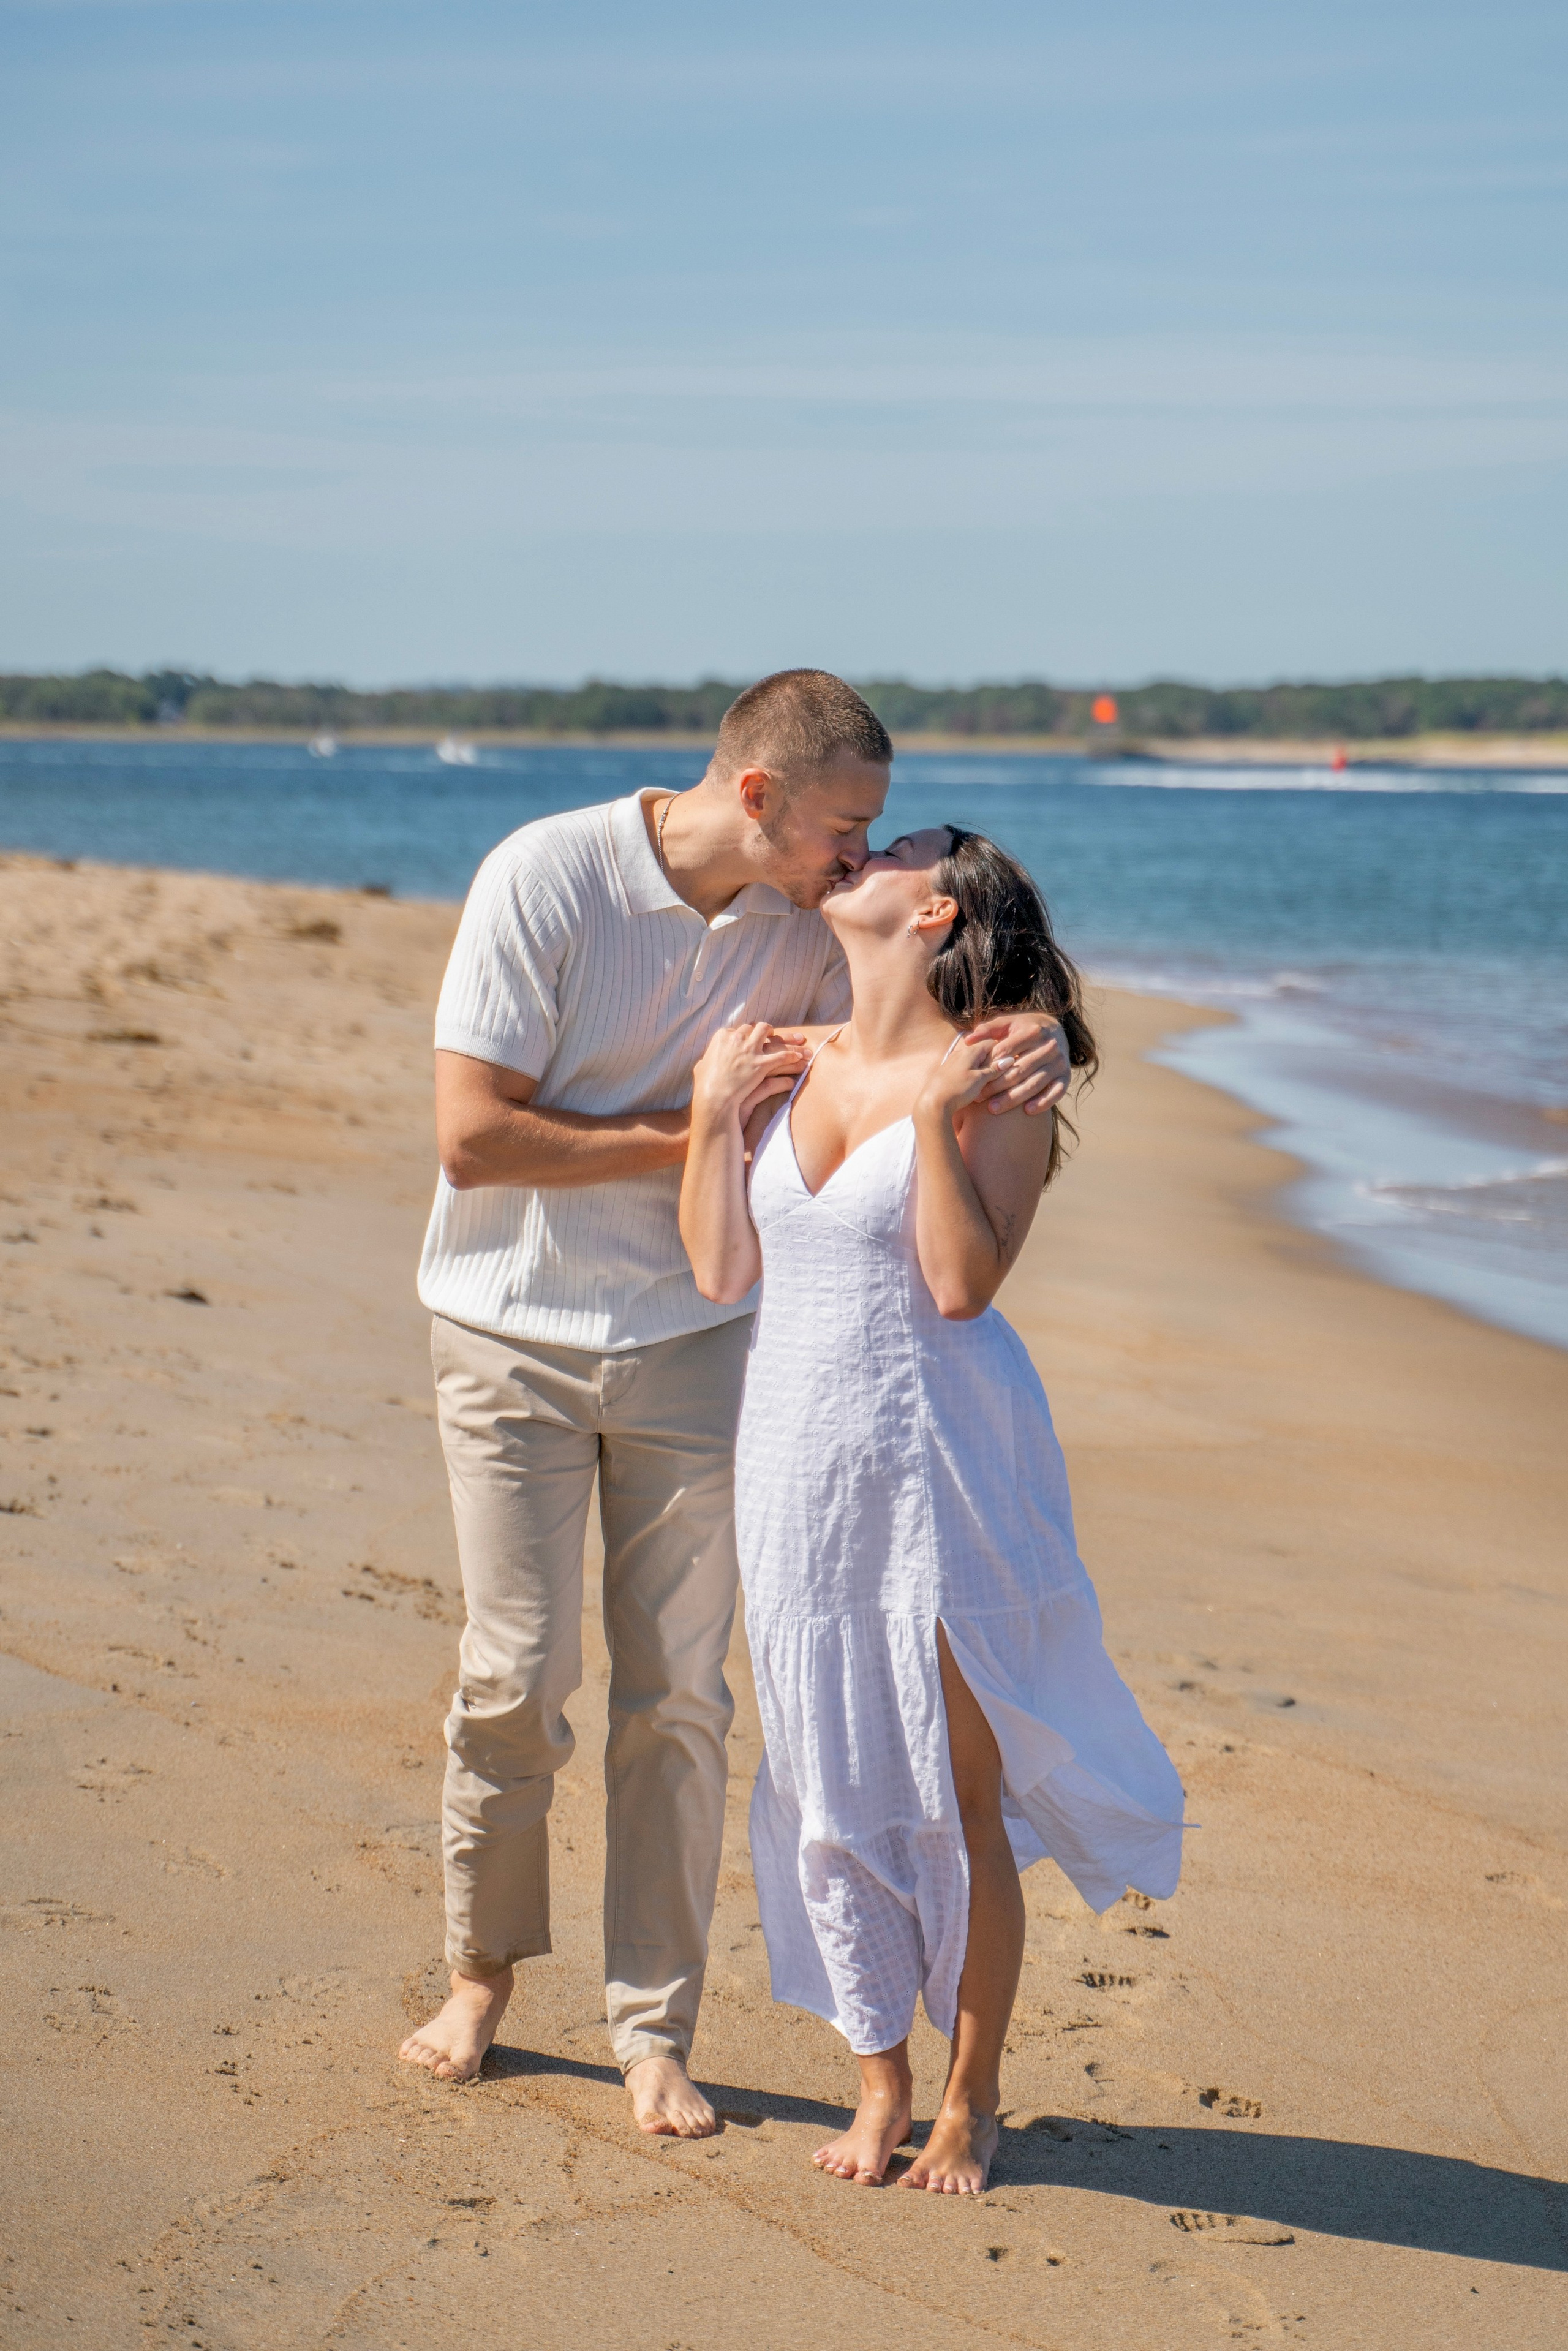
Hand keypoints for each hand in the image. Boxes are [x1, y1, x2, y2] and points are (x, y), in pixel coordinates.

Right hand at [691, 1024, 806, 1127]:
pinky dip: (791, 1057)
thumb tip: (706, 1060)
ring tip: (801, 1044)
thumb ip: (708, 1060)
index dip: (756, 1033)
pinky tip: (799, 1059)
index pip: (743, 1030)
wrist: (712, 1099)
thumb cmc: (704, 1087)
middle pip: (761, 1031)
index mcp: (723, 1037)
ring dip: (789, 1042)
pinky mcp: (760, 1065)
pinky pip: (780, 1058)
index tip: (765, 1036)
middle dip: (777, 1033)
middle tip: (790, 1035)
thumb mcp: (702, 1068)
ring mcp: (750, 1051)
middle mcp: (737, 1039)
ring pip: (774, 1041)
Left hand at [913, 1033, 1004, 1130]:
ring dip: (981, 1069)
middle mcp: (960, 1053)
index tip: (1007, 1063)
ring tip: (986, 1082)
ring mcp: (952, 1061)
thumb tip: (1009, 1059)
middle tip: (999, 1074)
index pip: (991, 1042)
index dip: (1001, 1051)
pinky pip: (964, 1068)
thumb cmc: (958, 1090)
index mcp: (970, 1051)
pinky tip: (972, 1085)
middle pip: (981, 1051)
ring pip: (973, 1060)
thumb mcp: (979, 1080)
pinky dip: (971, 1074)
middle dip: (992, 1061)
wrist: (933, 1103)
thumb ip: (994, 1069)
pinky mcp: (947, 1071)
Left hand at [967, 1013, 1069, 1115]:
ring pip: (1034, 1083)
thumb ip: (989, 1029)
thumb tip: (968, 1039)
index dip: (989, 1064)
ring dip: (1014, 1098)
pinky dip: (1043, 1102)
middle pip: (1019, 1069)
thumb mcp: (1009, 1024)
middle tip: (978, 1097)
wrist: (1058, 1031)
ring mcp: (1060, 1063)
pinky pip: (1056, 1093)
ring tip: (993, 1108)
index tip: (974, 1076)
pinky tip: (1027, 1111)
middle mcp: (1050, 1047)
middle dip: (997, 1085)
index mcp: (1034, 1031)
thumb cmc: (1025, 1029)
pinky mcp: (1066, 1077)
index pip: (1007, 1049)